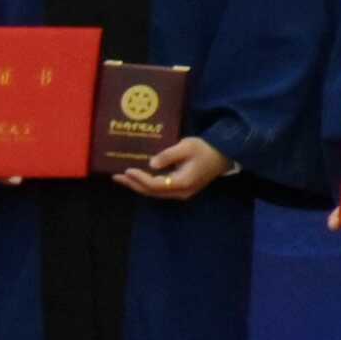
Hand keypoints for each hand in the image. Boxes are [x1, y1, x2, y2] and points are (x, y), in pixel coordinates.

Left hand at [117, 136, 231, 199]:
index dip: (139, 178)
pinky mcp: (182, 188)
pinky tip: (139, 178)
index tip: (127, 170)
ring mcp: (182, 192)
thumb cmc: (206, 149)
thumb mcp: (187, 147)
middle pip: (152, 192)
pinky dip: (147, 184)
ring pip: (155, 192)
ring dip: (138, 185)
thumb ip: (168, 155)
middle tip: (116, 177)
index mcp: (182, 182)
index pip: (155, 184)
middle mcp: (180, 192)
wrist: (224, 155)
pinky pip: (160, 189)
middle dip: (133, 184)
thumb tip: (151, 164)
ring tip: (123, 178)